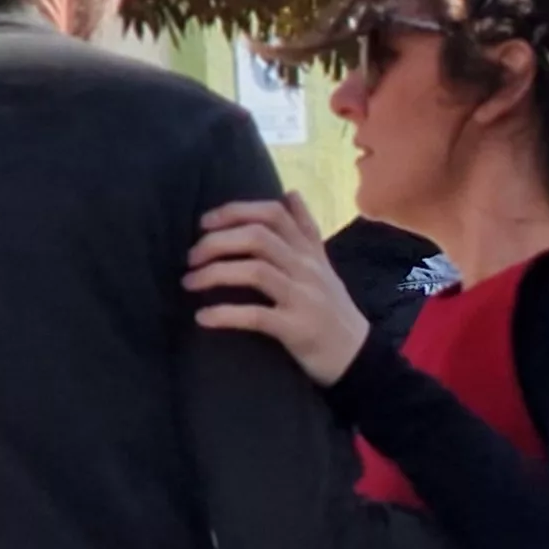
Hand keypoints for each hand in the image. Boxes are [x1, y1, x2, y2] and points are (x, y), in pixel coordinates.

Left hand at [187, 193, 368, 382]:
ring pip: (255, 271)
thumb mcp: (323, 264)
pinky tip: (203, 317)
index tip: (206, 222)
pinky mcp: (297, 328)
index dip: (236, 211)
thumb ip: (304, 230)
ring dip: (214, 273)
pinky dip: (224, 314)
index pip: (274, 214)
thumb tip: (289, 193)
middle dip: (217, 242)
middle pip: (258, 238)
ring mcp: (304, 298)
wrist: (358, 355)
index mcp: (309, 252)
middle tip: (191, 257)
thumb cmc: (332, 309)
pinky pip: (256, 315)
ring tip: (190, 282)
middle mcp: (308, 269)